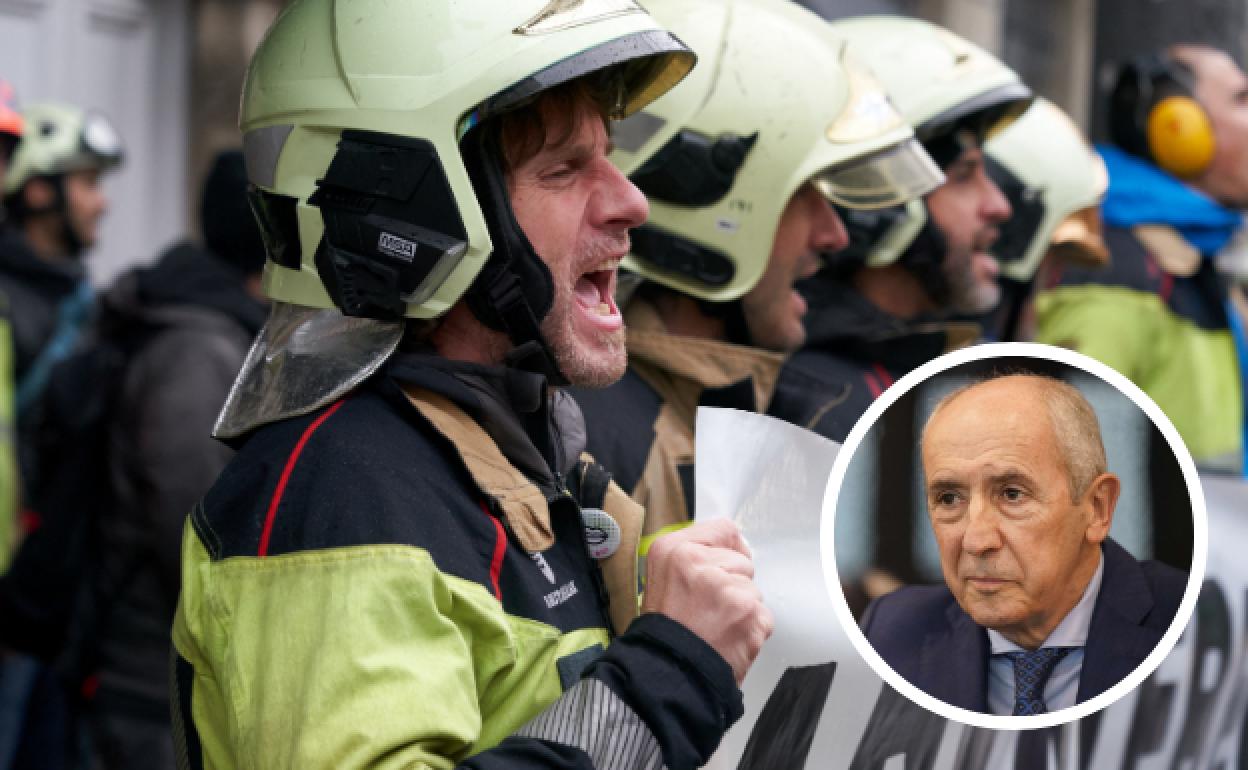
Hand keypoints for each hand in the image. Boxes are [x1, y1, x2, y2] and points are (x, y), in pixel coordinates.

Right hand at [641, 519, 772, 683]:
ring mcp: (728, 588)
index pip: (723, 530)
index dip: (725, 551)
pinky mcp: (750, 614)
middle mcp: (700, 563)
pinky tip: (728, 638)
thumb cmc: (666, 632)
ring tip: (714, 626)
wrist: (668, 676)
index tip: (719, 568)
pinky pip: (763, 615)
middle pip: (742, 560)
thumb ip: (695, 555)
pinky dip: (751, 629)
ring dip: (741, 608)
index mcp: (673, 550)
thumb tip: (731, 546)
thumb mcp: (661, 577)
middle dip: (732, 583)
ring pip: (753, 589)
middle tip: (706, 608)